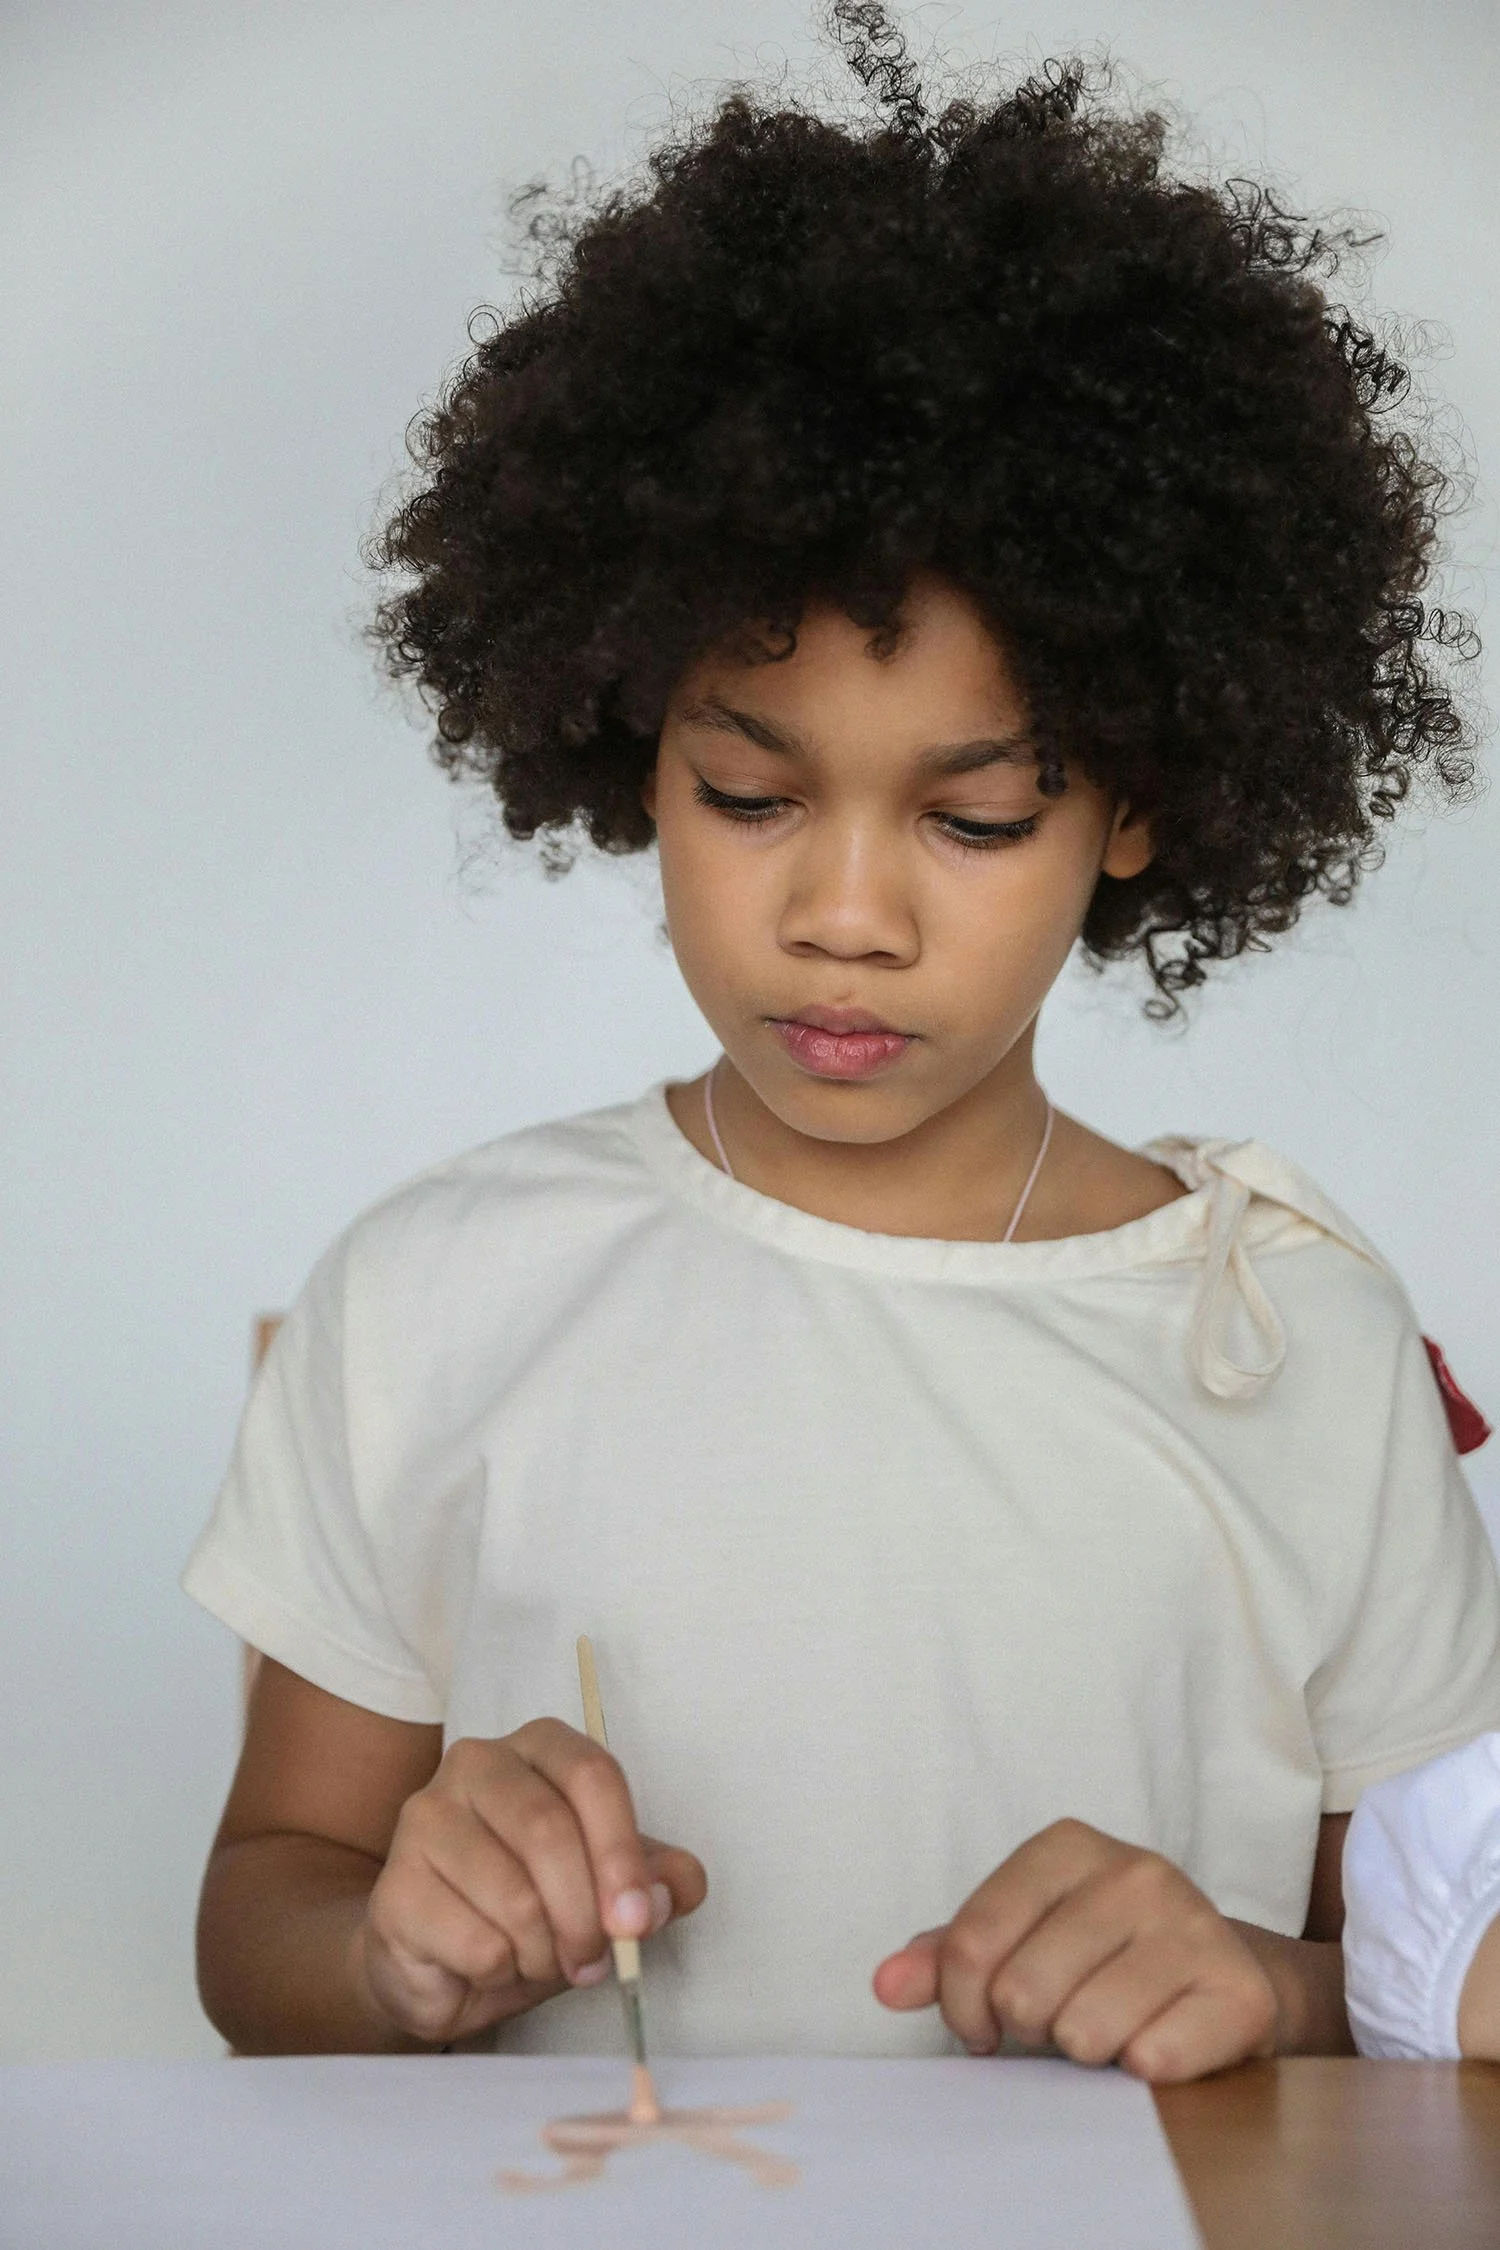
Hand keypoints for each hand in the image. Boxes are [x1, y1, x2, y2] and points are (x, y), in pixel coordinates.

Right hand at [354, 1720, 706, 2045]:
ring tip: (539, 1961)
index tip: (637, 1918)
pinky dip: (502, 1973)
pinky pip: (476, 1942)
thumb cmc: (530, 1911)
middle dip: (585, 1914)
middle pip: (550, 1831)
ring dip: (544, 1952)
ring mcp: (425, 1819)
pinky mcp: (394, 1887)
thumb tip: (675, 1890)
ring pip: (514, 1895)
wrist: (438, 1966)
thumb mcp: (604, 1892)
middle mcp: (475, 1764)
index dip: (621, 1851)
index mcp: (537, 1748)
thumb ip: (652, 1882)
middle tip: (593, 1962)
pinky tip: (489, 1966)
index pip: (591, 1774)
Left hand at [872, 1818, 1277, 2082]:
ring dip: (1084, 2052)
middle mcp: (1135, 1871)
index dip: (961, 2005)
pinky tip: (1153, 2044)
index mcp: (1067, 1846)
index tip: (980, 2025)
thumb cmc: (1098, 1957)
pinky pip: (1152, 2059)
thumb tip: (883, 1984)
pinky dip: (1140, 2070)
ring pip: (1084, 2031)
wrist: (1217, 1975)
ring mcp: (1193, 1925)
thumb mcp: (1019, 1938)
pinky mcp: (1238, 1990)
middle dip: (1028, 2029)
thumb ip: (947, 1957)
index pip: (972, 1941)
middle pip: (1022, 1991)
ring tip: (1104, 2029)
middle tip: (1056, 2020)